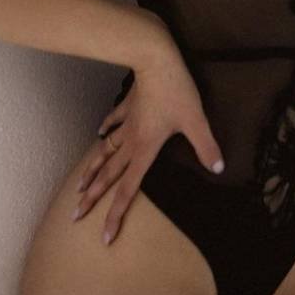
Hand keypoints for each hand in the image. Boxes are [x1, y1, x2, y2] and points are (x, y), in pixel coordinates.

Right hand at [71, 18, 224, 244]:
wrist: (155, 59)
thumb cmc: (176, 90)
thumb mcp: (196, 120)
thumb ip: (206, 146)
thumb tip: (219, 168)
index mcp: (145, 149)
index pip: (128, 189)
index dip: (116, 214)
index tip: (104, 235)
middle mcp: (130, 140)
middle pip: (108, 175)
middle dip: (93, 198)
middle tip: (75, 216)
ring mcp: (126, 122)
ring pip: (104, 152)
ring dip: (91, 170)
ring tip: (78, 186)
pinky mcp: (127, 105)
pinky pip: (112, 122)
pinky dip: (105, 130)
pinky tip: (98, 134)